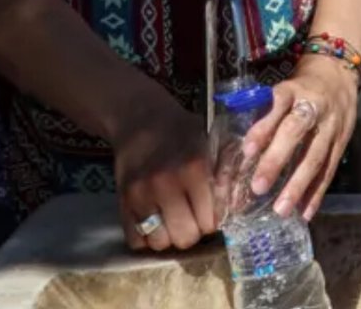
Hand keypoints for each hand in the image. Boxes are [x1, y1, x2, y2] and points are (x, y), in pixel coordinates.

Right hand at [109, 86, 216, 252]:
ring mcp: (141, 196)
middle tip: (193, 219)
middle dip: (193, 232)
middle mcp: (166, 184)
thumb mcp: (209, 142)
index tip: (211, 214)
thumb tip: (238, 205)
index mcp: (194, 168)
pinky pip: (135, 241)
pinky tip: (154, 222)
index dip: (213, 221)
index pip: (209, 219)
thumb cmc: (180, 130)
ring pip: (160, 243)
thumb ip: (224, 172)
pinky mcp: (122, 203)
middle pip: (185, 237)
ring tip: (173, 221)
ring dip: (169, 236)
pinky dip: (146, 238)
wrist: (140, 118)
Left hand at [241, 56, 359, 223]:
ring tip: (281, 209)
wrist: (339, 76)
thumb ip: (264, 113)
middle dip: (277, 159)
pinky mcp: (342, 142)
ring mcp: (331, 125)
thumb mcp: (283, 90)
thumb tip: (234, 151)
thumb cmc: (300, 89)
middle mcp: (313, 106)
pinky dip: (317, 192)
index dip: (263, 127)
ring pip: (315, 155)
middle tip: (258, 187)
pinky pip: (330, 169)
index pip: (277, 104)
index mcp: (293, 91)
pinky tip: (305, 212)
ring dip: (298, 184)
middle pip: (296, 130)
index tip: (247, 150)